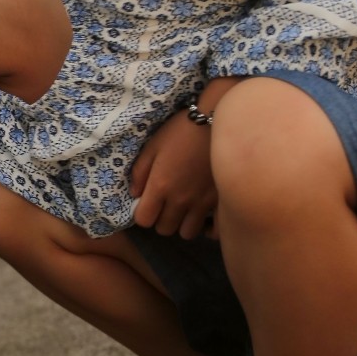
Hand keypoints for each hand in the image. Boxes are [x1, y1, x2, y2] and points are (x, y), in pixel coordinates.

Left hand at [129, 108, 216, 238]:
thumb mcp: (153, 146)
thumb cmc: (181, 131)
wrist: (217, 122)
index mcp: (161, 186)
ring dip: (182, 224)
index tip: (147, 203)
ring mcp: (202, 203)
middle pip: (164, 229)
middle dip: (161, 219)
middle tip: (165, 204)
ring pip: (187, 233)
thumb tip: (135, 195)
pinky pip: (213, 230)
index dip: (143, 214)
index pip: (144, 220)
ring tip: (184, 209)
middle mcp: (180, 200)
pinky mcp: (221, 202)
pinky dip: (207, 228)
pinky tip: (204, 217)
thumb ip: (140, 172)